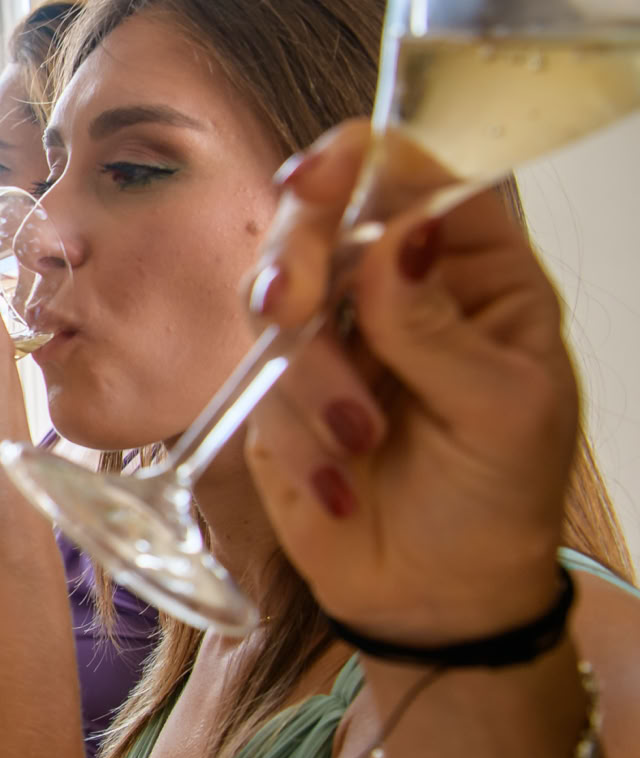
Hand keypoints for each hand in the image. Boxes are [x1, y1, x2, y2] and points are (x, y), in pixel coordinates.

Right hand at [244, 122, 576, 644]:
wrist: (435, 598)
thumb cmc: (496, 500)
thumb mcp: (503, 412)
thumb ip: (441, 326)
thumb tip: (397, 238)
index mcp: (473, 270)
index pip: (417, 174)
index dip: (365, 158)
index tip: (323, 176)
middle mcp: (395, 287)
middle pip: (320, 215)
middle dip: (296, 259)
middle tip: (291, 309)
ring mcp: (330, 336)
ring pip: (273, 296)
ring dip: (306, 372)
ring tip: (359, 437)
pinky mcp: (276, 391)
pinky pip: (254, 380)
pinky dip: (292, 431)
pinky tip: (339, 481)